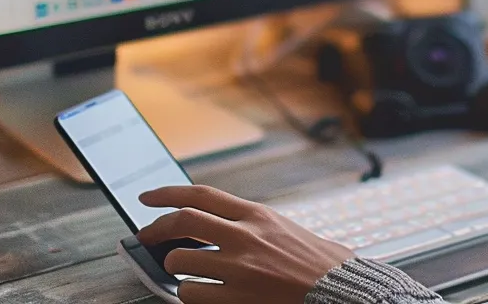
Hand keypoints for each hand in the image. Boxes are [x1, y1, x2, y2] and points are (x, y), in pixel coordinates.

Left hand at [137, 185, 353, 303]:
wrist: (341, 290)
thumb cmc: (319, 263)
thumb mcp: (284, 228)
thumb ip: (251, 224)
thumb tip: (213, 224)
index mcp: (257, 215)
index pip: (201, 195)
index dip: (168, 193)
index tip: (148, 198)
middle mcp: (245, 236)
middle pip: (183, 222)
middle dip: (156, 228)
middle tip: (146, 236)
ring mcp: (239, 268)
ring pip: (181, 260)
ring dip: (175, 266)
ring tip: (182, 271)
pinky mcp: (238, 298)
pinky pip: (192, 294)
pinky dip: (188, 294)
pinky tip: (199, 293)